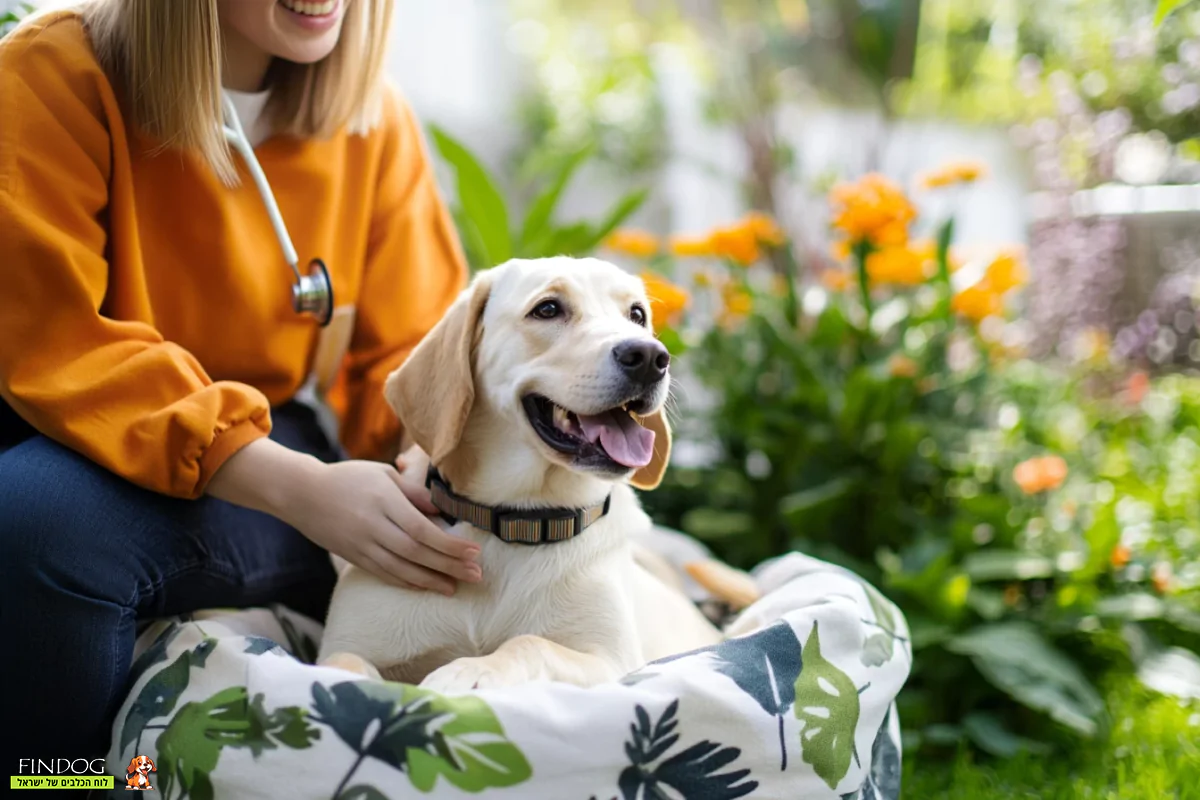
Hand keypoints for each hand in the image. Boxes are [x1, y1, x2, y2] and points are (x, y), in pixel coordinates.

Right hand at [207, 439, 480, 593]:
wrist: (302, 494)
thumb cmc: (349, 478)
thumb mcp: (383, 474)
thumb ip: (413, 493)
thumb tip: (443, 512)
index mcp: (383, 502)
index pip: (422, 529)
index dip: (449, 544)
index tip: (473, 551)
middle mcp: (373, 527)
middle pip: (416, 552)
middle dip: (449, 565)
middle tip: (476, 575)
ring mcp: (362, 545)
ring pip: (401, 568)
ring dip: (431, 580)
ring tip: (456, 587)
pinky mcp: (354, 557)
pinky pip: (384, 573)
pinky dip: (407, 582)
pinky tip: (427, 586)